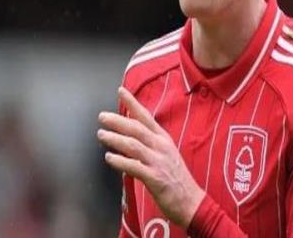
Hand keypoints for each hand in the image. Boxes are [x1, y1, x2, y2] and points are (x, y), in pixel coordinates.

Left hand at [97, 87, 205, 228]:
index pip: (146, 116)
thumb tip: (129, 134)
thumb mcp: (166, 154)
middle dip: (118, 120)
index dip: (132, 103)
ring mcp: (159, 162)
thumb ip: (150, 143)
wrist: (191, 201)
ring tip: (101, 135)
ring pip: (133, 145)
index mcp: (164, 139)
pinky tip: (109, 158)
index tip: (120, 91)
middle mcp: (161, 146)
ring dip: (115, 139)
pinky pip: (134, 166)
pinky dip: (120, 161)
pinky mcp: (155, 178)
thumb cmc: (176, 178)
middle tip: (102, 116)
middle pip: (137, 128)